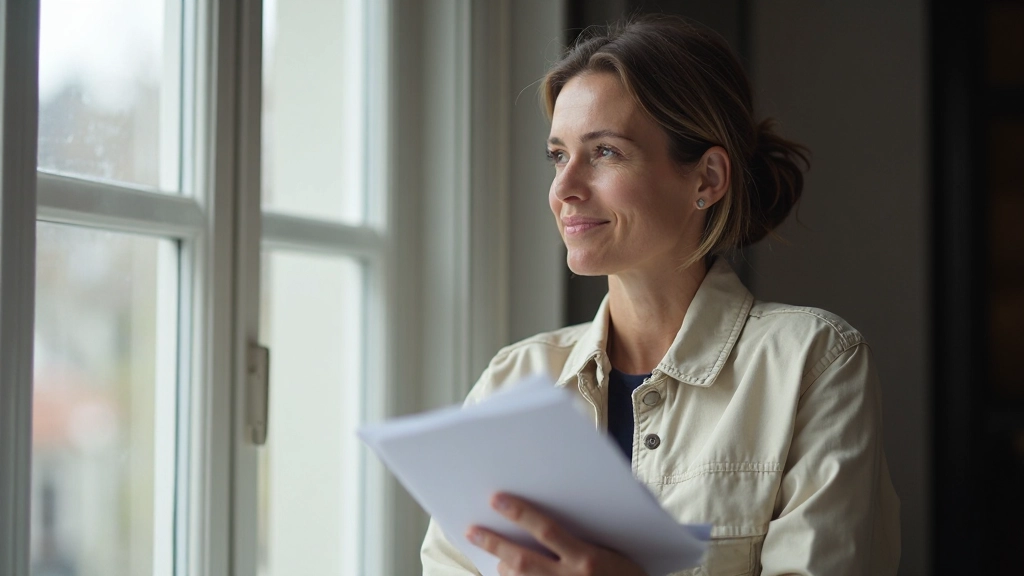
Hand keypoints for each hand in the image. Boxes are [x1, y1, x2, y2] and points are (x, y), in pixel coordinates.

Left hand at [466, 493, 647, 575]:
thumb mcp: (621, 547)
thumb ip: (602, 521)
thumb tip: (603, 485)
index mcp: (587, 558)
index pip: (547, 530)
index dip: (520, 513)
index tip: (497, 499)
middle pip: (523, 560)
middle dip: (495, 543)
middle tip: (474, 531)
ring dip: (504, 567)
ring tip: (495, 556)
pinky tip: (505, 572)